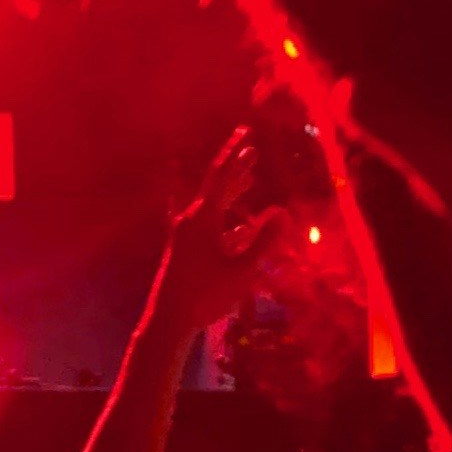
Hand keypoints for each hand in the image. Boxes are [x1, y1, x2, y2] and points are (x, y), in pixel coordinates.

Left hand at [153, 133, 291, 336]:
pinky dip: (229, 223)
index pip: (221, 176)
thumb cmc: (206, 295)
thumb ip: (263, 241)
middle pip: (217, 188)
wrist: (169, 320)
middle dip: (236, 169)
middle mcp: (191, 221)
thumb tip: (283, 212)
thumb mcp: (241, 269)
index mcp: (202, 218)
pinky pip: (212, 228)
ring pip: (214, 207)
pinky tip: (243, 228)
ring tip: (249, 179)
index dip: (235, 154)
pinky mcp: (186, 251)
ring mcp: (187, 236)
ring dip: (233, 193)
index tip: (245, 131)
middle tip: (252, 148)